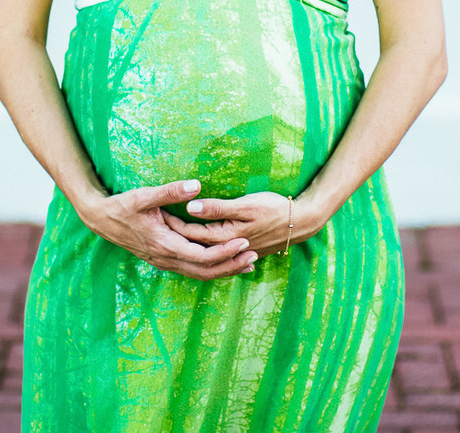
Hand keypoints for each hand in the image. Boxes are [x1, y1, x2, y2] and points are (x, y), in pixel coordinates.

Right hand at [81, 179, 258, 279]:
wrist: (100, 220)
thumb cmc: (122, 206)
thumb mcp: (144, 195)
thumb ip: (171, 191)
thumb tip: (196, 185)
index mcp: (165, 244)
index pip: (202, 256)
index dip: (225, 252)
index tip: (244, 242)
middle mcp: (166, 258)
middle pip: (205, 271)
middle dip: (230, 265)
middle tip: (254, 257)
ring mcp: (164, 262)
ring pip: (199, 274)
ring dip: (223, 271)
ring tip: (246, 264)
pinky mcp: (163, 260)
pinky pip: (191, 270)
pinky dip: (210, 269)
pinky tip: (223, 263)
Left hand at [164, 191, 321, 258]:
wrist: (302, 221)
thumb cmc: (275, 208)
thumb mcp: (246, 205)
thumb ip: (217, 208)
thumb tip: (192, 206)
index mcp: (225, 236)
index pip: (191, 232)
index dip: (173, 223)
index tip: (157, 212)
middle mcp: (227, 248)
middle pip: (194, 245)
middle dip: (176, 234)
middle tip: (157, 221)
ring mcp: (235, 251)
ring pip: (204, 252)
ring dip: (188, 244)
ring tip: (170, 234)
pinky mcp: (243, 250)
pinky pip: (216, 255)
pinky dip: (203, 251)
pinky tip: (195, 249)